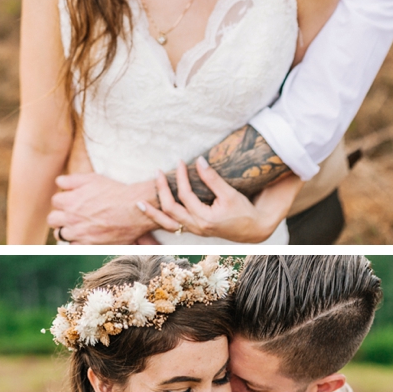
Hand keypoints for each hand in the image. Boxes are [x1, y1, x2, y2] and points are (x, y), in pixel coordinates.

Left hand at [47, 173, 155, 243]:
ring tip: (77, 226)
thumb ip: (72, 180)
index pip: (55, 201)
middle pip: (52, 219)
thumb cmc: (115, 192)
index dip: (64, 200)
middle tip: (72, 214)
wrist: (133, 210)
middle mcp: (71, 218)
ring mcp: (79, 233)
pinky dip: (76, 241)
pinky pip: (73, 246)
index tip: (73, 201)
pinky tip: (85, 236)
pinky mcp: (89, 245)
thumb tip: (59, 181)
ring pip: (60, 235)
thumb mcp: (93, 179)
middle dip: (60, 216)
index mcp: (70, 201)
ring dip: (66, 230)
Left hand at [136, 158, 300, 243]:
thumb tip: (198, 160)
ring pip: (167, 224)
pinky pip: (173, 227)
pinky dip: (162, 219)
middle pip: (170, 209)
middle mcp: (196, 227)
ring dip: (153, 213)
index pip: (185, 195)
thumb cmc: (244, 211)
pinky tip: (154, 211)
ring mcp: (194, 230)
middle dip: (161, 190)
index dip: (181, 177)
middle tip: (157, 172)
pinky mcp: (194, 230)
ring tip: (139, 203)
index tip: (180, 162)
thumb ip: (212, 178)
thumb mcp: (229, 193)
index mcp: (205, 218)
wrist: (253, 229)